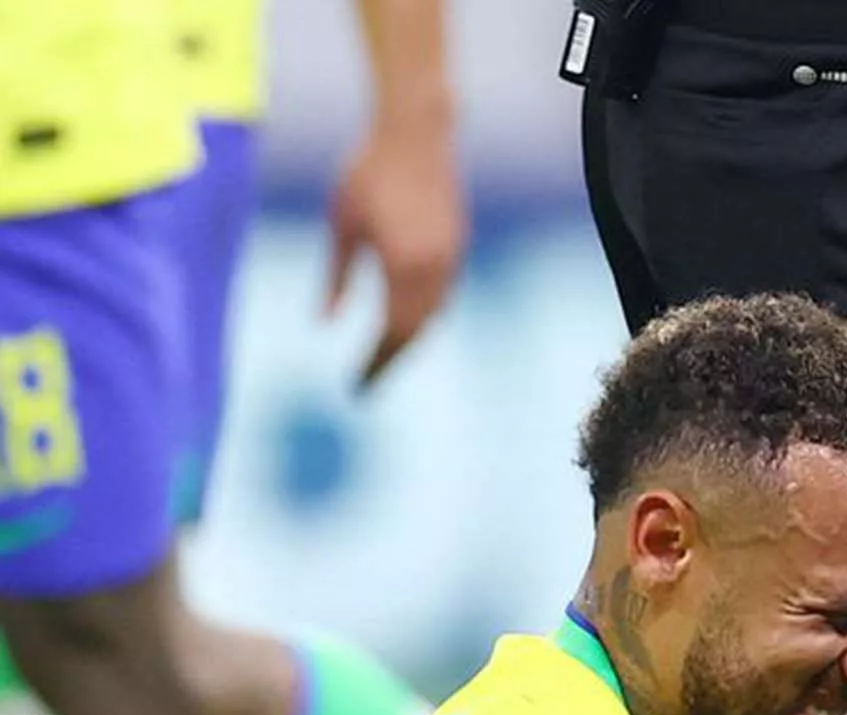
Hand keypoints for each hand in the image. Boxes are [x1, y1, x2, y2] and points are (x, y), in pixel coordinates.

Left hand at [325, 106, 465, 387]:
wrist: (416, 131)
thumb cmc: (367, 171)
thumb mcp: (342, 225)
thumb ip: (335, 279)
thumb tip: (324, 323)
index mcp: (401, 267)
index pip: (390, 332)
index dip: (374, 363)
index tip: (357, 386)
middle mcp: (434, 269)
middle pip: (416, 331)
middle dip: (393, 357)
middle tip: (370, 378)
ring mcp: (451, 258)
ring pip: (435, 314)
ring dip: (412, 336)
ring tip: (387, 351)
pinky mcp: (458, 245)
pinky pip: (444, 293)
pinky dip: (426, 311)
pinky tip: (409, 314)